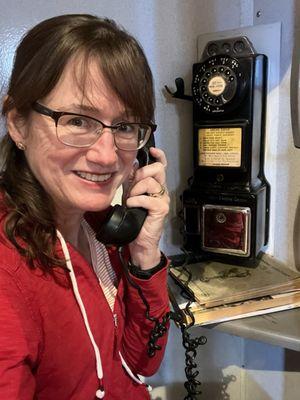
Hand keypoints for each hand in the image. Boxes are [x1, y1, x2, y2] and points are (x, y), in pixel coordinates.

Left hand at [122, 147, 168, 268]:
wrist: (140, 241)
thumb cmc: (135, 218)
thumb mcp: (131, 195)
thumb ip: (132, 182)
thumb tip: (131, 165)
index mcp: (155, 185)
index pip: (162, 166)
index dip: (160, 156)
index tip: (153, 150)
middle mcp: (162, 190)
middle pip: (157, 169)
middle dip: (141, 174)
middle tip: (132, 187)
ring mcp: (163, 200)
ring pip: (150, 182)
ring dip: (135, 190)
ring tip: (130, 200)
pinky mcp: (161, 209)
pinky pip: (147, 198)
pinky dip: (135, 201)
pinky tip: (132, 206)